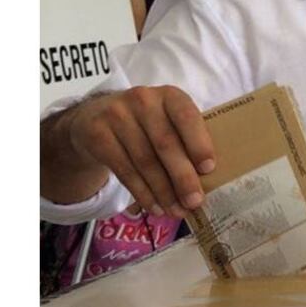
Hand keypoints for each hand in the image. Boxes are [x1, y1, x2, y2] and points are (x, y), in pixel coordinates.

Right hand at [66, 86, 215, 217]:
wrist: (96, 116)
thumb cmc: (147, 122)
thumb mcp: (167, 119)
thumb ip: (186, 140)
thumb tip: (207, 182)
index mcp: (169, 95)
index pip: (186, 116)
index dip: (198, 142)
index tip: (208, 168)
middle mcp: (143, 100)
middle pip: (165, 143)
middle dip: (182, 177)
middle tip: (194, 201)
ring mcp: (117, 116)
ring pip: (145, 161)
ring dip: (163, 192)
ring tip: (176, 211)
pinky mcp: (98, 135)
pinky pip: (125, 171)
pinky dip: (143, 193)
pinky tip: (155, 207)